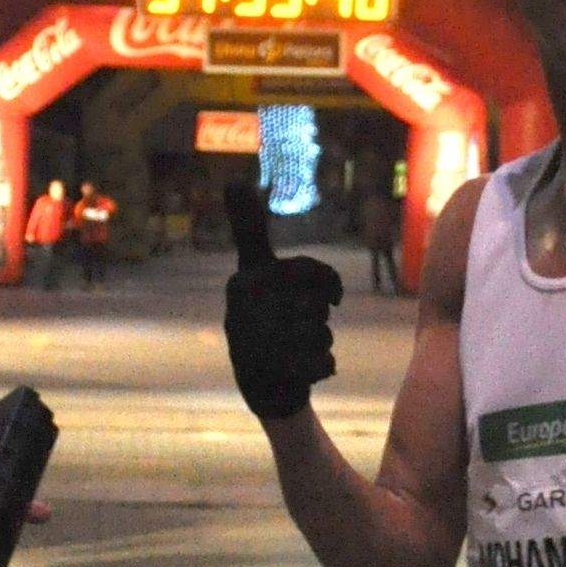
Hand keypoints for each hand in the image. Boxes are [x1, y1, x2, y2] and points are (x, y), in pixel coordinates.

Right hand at [222, 182, 342, 421]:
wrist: (262, 385)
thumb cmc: (266, 318)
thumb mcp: (254, 270)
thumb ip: (248, 228)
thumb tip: (232, 181)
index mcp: (243, 281)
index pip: (310, 272)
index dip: (328, 284)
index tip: (333, 298)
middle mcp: (244, 311)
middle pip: (318, 306)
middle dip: (319, 317)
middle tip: (298, 328)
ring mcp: (257, 347)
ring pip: (323, 334)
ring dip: (321, 343)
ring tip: (297, 350)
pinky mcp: (275, 378)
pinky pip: (326, 363)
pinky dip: (324, 368)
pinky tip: (305, 371)